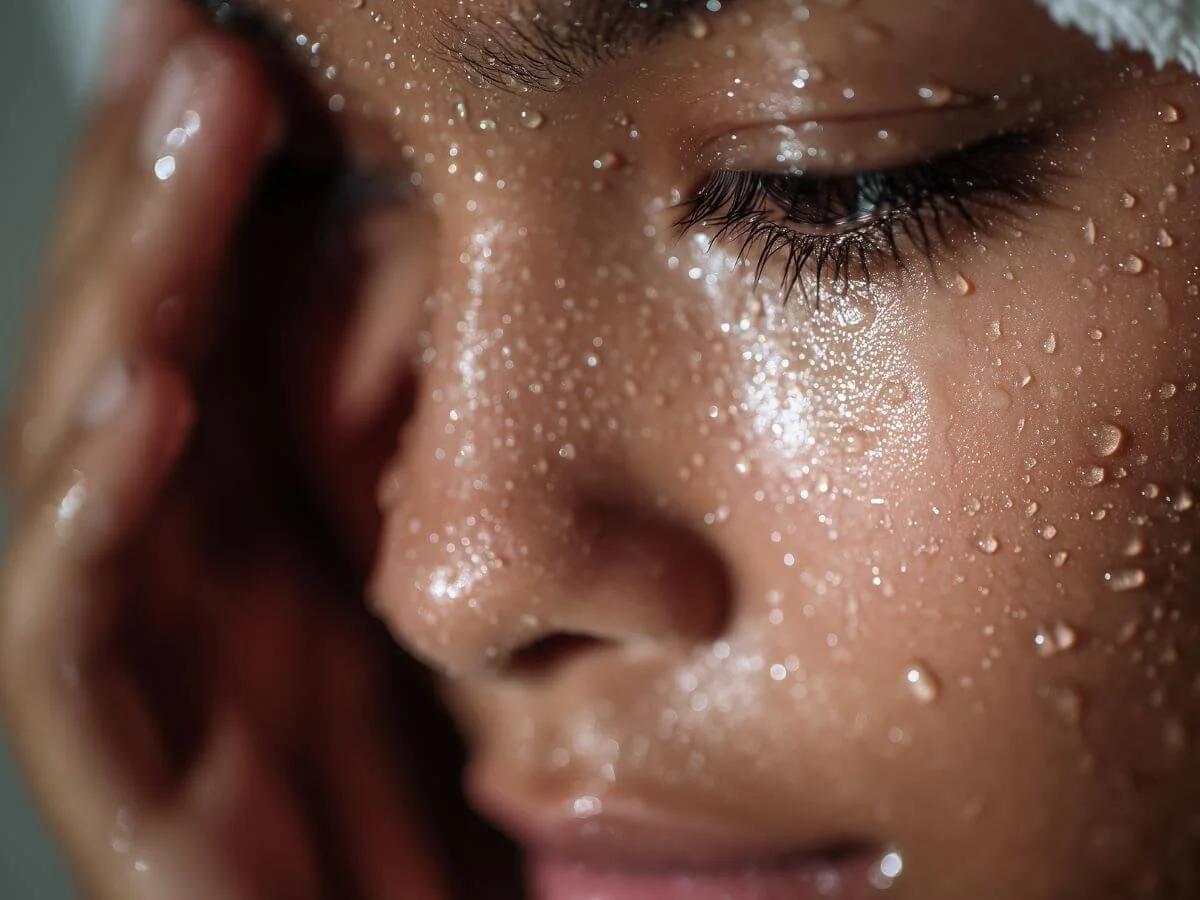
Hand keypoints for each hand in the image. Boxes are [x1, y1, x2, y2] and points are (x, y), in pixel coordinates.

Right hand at [0, 2, 445, 896]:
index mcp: (247, 527)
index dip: (215, 191)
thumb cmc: (412, 802)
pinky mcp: (120, 770)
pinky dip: (94, 511)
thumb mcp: (426, 619)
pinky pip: (77, 630)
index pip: (212, 330)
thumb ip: (419, 495)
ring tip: (173, 148)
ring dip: (125, 296)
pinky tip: (141, 401)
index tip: (246, 47)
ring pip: (95, 455)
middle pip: (147, 352)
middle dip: (165, 196)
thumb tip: (473, 340)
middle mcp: (174, 570)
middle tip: (206, 46)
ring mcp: (132, 662)